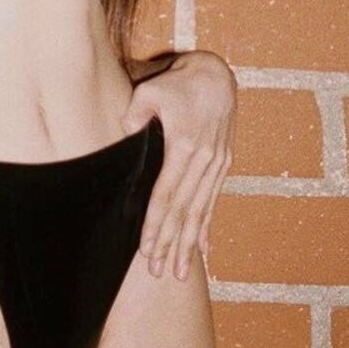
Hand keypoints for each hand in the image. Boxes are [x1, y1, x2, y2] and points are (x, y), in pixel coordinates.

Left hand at [121, 49, 235, 281]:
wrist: (216, 75)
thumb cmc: (177, 83)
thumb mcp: (151, 91)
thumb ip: (136, 114)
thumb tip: (125, 134)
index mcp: (183, 146)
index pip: (166, 194)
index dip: (155, 224)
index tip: (145, 249)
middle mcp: (204, 160)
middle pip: (183, 210)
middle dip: (170, 243)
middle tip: (158, 272)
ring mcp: (216, 163)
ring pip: (200, 210)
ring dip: (188, 242)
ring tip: (178, 270)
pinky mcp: (222, 163)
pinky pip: (213, 200)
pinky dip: (206, 225)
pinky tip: (201, 249)